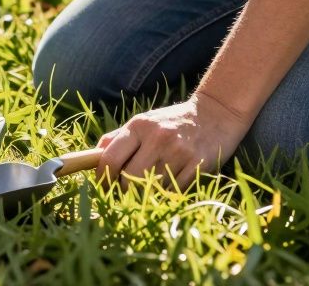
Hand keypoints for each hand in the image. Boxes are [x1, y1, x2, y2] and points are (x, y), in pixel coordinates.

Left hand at [96, 93, 251, 189]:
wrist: (215, 114)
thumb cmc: (172, 122)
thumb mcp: (143, 122)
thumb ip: (117, 138)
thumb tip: (93, 156)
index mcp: (138, 126)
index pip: (110, 159)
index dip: (102, 178)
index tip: (103, 187)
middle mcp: (157, 137)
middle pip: (129, 179)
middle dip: (123, 191)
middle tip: (125, 192)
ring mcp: (178, 151)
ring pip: (151, 188)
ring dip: (145, 194)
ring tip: (148, 188)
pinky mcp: (197, 164)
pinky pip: (173, 191)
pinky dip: (167, 193)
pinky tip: (168, 185)